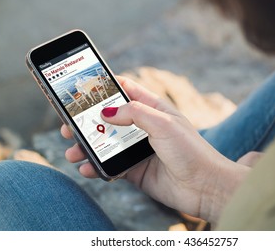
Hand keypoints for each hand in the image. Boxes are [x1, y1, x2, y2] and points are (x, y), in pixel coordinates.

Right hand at [61, 76, 253, 224]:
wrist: (205, 187)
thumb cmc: (191, 151)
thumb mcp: (164, 124)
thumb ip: (134, 113)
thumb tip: (106, 112)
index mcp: (153, 109)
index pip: (125, 90)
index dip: (105, 87)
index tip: (82, 87)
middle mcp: (143, 127)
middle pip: (109, 119)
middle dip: (87, 121)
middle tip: (68, 125)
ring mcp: (138, 149)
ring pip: (106, 143)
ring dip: (87, 146)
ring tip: (73, 151)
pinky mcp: (135, 170)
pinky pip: (110, 166)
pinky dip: (96, 167)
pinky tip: (88, 169)